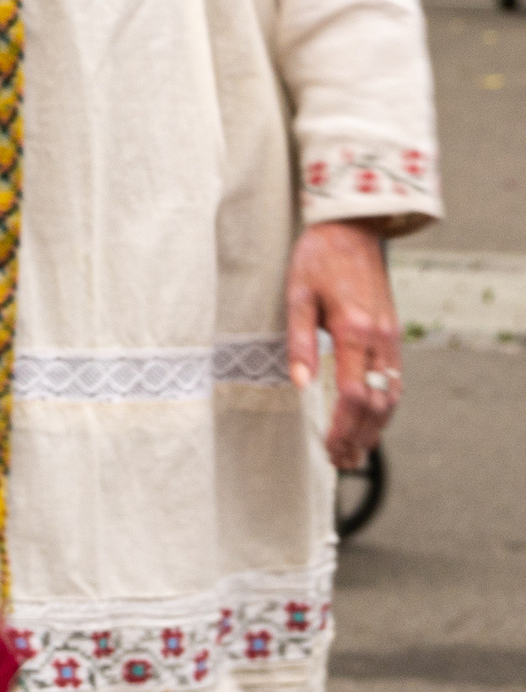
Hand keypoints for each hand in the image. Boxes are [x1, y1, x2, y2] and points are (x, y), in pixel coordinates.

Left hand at [286, 218, 401, 467]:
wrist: (351, 230)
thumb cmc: (317, 259)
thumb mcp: (297, 294)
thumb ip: (299, 340)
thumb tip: (299, 384)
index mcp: (355, 331)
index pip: (354, 395)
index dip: (342, 427)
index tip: (327, 448)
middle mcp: (380, 339)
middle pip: (377, 405)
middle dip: (359, 437)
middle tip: (340, 461)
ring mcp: (391, 338)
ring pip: (391, 397)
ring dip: (375, 429)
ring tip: (354, 452)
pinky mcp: (392, 335)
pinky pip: (395, 381)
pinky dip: (384, 408)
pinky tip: (369, 421)